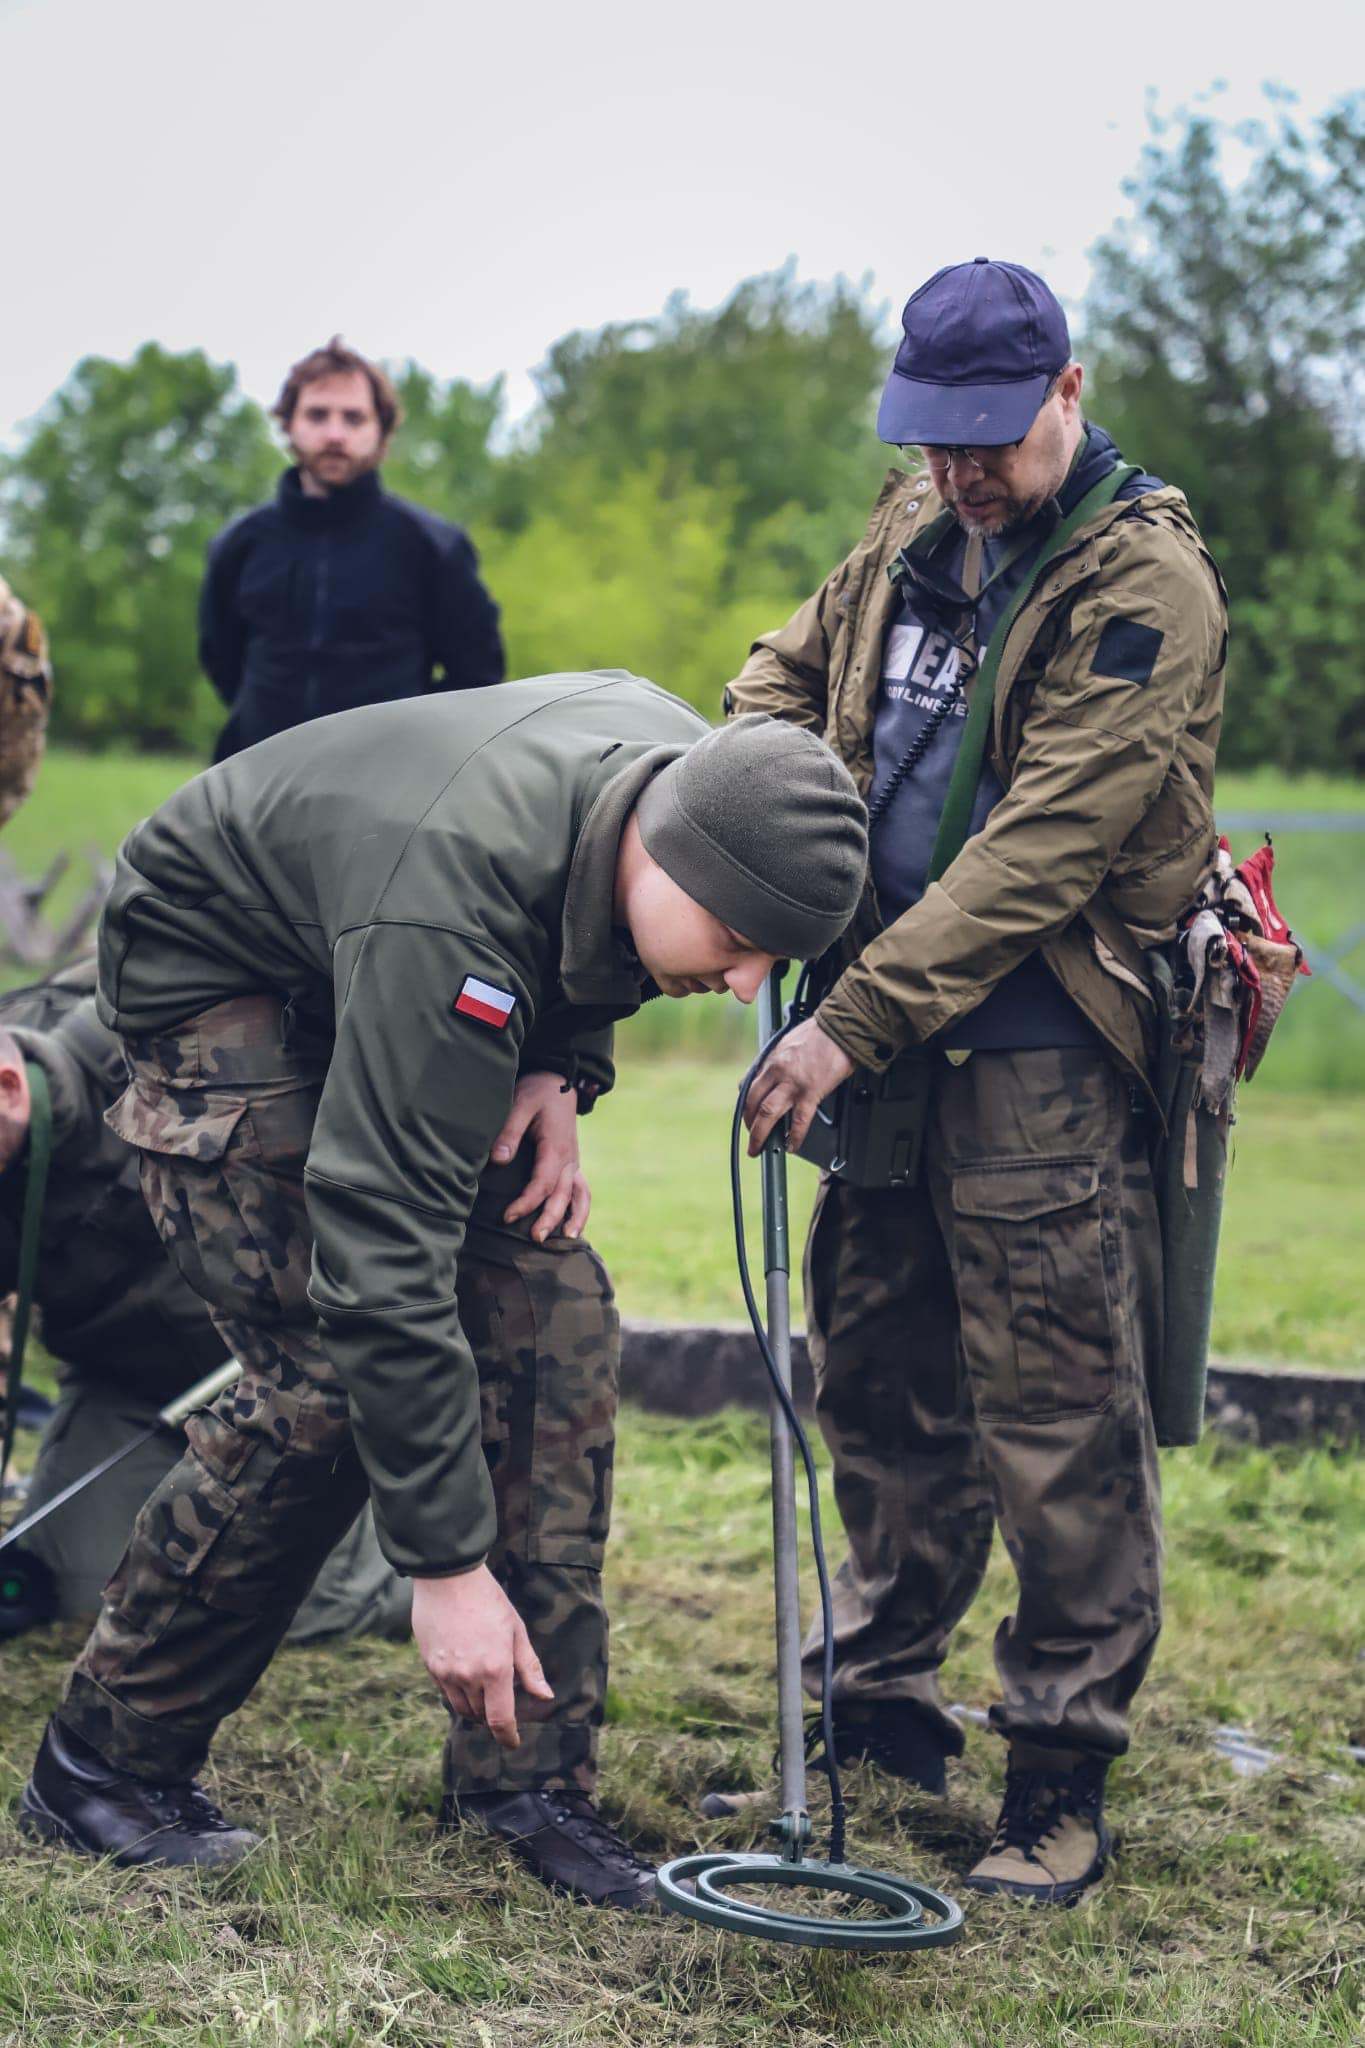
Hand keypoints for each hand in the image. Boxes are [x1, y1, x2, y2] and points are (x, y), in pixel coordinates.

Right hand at [411, 1564, 553, 1746]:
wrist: (448, 1578)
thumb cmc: (488, 1599)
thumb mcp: (516, 1630)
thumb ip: (529, 1667)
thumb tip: (545, 1696)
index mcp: (495, 1669)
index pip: (500, 1719)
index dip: (508, 1736)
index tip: (513, 1743)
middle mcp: (469, 1676)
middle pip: (481, 1716)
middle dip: (493, 1716)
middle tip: (503, 1702)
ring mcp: (446, 1672)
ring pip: (462, 1707)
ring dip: (476, 1707)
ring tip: (486, 1688)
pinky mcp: (430, 1666)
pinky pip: (446, 1692)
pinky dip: (459, 1693)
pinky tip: (466, 1675)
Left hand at [490, 1071, 590, 1241]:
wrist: (558, 1080)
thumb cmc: (537, 1092)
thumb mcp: (520, 1104)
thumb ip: (509, 1133)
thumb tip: (499, 1161)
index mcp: (556, 1147)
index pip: (543, 1183)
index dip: (526, 1202)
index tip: (507, 1216)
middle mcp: (569, 1158)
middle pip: (563, 1195)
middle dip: (550, 1218)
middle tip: (536, 1238)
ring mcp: (574, 1162)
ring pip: (580, 1195)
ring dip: (576, 1217)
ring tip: (569, 1240)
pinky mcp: (572, 1163)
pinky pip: (582, 1190)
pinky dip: (580, 1208)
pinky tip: (572, 1226)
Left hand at [743, 1016, 853, 1156]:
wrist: (840, 1029)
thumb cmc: (818, 1033)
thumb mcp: (786, 1043)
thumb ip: (776, 1061)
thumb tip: (770, 1077)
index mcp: (771, 1060)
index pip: (748, 1087)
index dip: (745, 1106)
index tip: (747, 1116)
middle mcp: (777, 1072)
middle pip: (753, 1103)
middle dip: (749, 1124)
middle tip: (751, 1138)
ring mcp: (793, 1083)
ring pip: (768, 1113)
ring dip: (760, 1134)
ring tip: (759, 1148)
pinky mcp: (811, 1092)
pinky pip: (799, 1120)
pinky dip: (794, 1136)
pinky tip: (791, 1146)